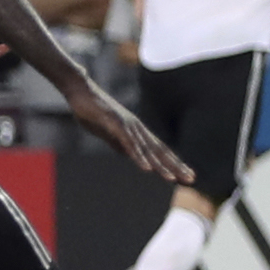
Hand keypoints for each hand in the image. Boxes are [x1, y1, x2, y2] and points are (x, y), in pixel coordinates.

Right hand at [68, 82, 192, 182]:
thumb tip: (131, 154)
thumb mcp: (107, 133)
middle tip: (191, 179)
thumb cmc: (92, 110)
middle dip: (175, 166)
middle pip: (159, 150)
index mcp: (136, 131)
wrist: (79, 90)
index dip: (173, 163)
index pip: (159, 150)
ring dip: (159, 165)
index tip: (186, 175)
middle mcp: (137, 128)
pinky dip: (139, 156)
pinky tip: (146, 168)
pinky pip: (129, 143)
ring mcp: (127, 125)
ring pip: (147, 149)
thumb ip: (120, 143)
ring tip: (171, 179)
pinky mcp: (115, 123)